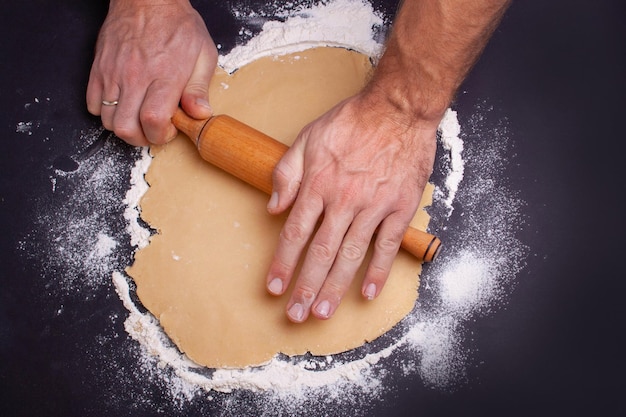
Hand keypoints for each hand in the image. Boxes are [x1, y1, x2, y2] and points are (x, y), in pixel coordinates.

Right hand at [86, 0, 216, 145]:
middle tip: (153, 130)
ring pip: (108, 120)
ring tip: (139, 117)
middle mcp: (135, 77)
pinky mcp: (98, 69)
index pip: (153, 121)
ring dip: (124, 127)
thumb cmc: (177, 25)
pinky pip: (93, 105)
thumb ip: (199, 89)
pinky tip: (123, 104)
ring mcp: (113, 74)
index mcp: (164, 76)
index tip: (169, 129)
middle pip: (126, 128)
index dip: (161, 135)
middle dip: (142, 138)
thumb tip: (199, 114)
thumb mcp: (203, 55)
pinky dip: (106, 113)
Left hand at [264, 91, 437, 322]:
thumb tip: (273, 207)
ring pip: (351, 254)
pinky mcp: (399, 207)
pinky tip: (367, 292)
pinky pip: (386, 245)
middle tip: (296, 315)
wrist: (398, 109)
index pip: (294, 233)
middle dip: (305, 287)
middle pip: (320, 252)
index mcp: (318, 184)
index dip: (282, 263)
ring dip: (335, 287)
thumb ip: (287, 173)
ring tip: (322, 312)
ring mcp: (373, 206)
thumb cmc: (352, 121)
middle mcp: (343, 200)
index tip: (274, 288)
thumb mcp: (308, 138)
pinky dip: (377, 270)